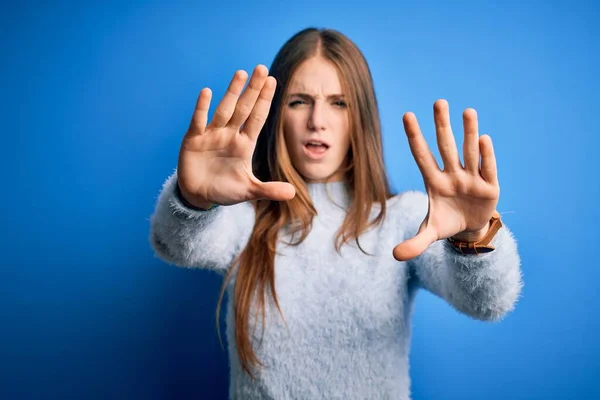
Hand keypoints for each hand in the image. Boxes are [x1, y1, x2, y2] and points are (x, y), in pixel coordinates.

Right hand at [177, 65, 295, 207]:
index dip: (265, 100)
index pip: (257, 118)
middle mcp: (230, 135)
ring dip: (232, 92)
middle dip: (253, 89)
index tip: (273, 81)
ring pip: (224, 110)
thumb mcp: (248, 191)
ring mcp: (212, 135)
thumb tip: (292, 193)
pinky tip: (207, 92)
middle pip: (244, 108)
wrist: (198, 196)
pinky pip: (199, 121)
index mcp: (244, 144)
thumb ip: (269, 190)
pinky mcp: (194, 140)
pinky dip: (202, 108)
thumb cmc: (224, 190)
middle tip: (262, 69)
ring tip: (241, 73)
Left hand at [393, 100, 499, 261]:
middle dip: (442, 126)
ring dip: (469, 132)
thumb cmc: (446, 223)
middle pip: (445, 146)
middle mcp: (452, 174)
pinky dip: (486, 155)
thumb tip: (394, 257)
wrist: (469, 230)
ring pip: (469, 151)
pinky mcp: (489, 186)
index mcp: (434, 182)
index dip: (414, 137)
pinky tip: (484, 138)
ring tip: (468, 111)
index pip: (422, 155)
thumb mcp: (430, 234)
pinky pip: (487, 168)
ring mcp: (471, 178)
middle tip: (439, 102)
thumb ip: (414, 243)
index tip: (407, 115)